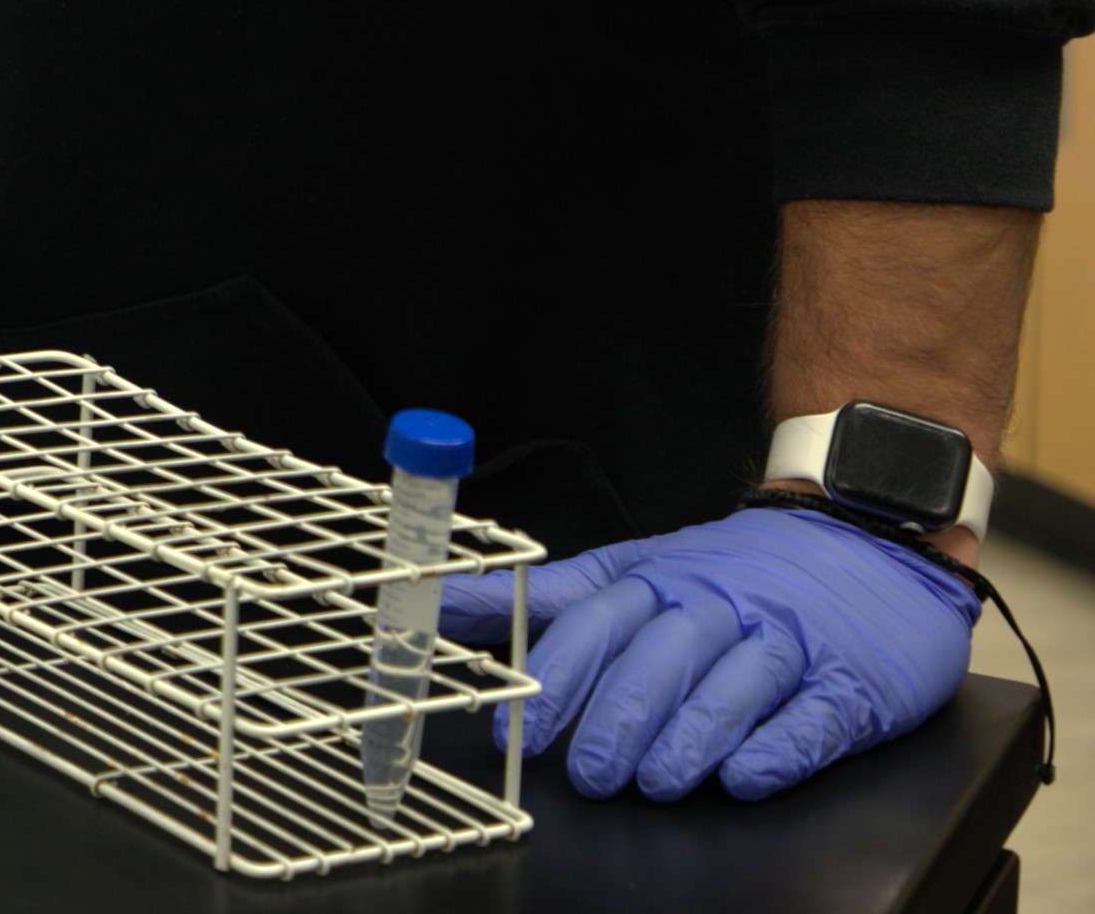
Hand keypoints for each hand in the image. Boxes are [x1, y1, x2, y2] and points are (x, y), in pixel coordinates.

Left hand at [437, 505, 975, 800]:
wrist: (867, 530)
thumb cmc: (736, 567)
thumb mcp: (637, 569)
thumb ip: (548, 597)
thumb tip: (444, 604)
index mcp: (661, 580)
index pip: (597, 624)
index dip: (557, 676)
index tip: (520, 726)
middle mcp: (719, 605)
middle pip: (659, 658)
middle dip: (616, 718)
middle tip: (586, 772)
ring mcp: (787, 641)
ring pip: (731, 688)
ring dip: (688, 739)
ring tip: (656, 782)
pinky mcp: (849, 680)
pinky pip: (812, 716)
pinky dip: (776, 748)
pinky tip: (744, 775)